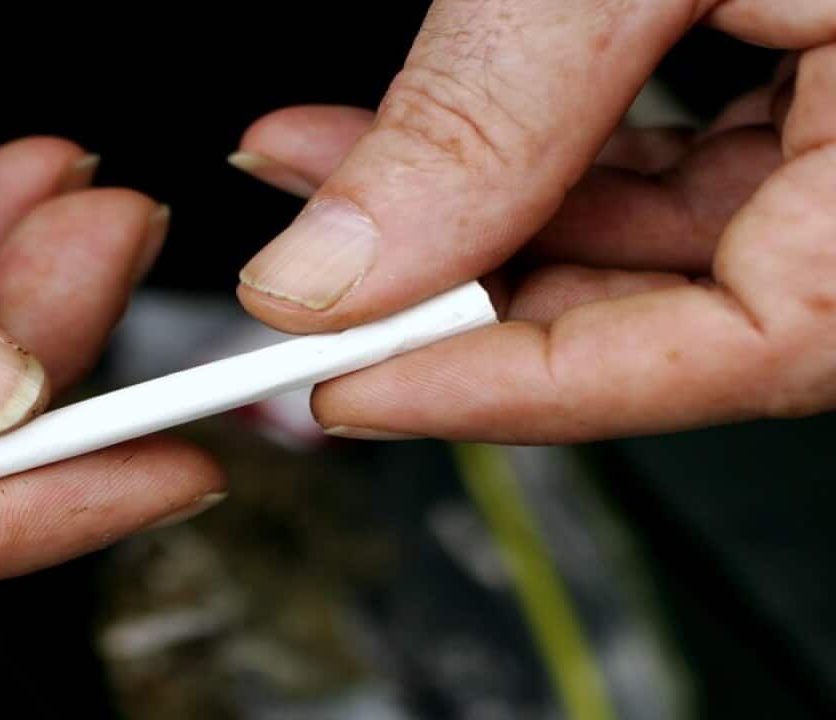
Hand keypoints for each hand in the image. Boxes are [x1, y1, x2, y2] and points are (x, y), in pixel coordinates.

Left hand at [231, 1, 835, 443]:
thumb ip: (495, 110)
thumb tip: (341, 265)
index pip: (753, 345)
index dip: (529, 386)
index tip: (358, 386)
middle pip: (688, 304)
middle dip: (469, 285)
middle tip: (316, 274)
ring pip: (665, 235)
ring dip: (479, 210)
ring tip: (322, 170)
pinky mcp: (825, 78)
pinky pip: (682, 159)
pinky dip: (544, 150)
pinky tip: (417, 134)